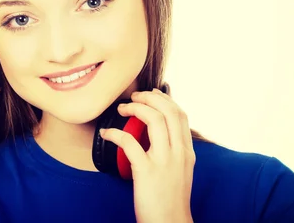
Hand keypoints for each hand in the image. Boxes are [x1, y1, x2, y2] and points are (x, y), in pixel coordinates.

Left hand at [99, 88, 194, 222]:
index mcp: (187, 152)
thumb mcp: (180, 171)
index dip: (165, 99)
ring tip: (122, 109)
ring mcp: (164, 161)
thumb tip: (161, 132)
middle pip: (168, 111)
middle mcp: (179, 153)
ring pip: (154, 120)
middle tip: (134, 97)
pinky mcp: (146, 171)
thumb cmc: (170, 199)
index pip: (180, 115)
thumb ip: (174, 151)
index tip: (152, 94)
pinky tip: (106, 133)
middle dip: (149, 98)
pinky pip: (129, 142)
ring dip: (135, 108)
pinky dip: (115, 133)